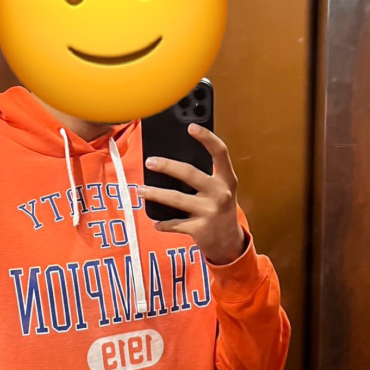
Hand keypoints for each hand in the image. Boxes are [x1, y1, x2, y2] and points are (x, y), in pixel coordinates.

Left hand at [137, 124, 245, 264]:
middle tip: (149, 162)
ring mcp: (210, 212)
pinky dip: (163, 223)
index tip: (191, 127)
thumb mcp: (220, 191)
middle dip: (167, 166)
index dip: (207, 138)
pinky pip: (175, 224)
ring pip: (176, 199)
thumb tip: (172, 164)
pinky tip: (156, 222)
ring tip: (141, 190)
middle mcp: (220, 194)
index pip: (220, 153)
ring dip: (155, 194)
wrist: (229, 243)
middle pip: (190, 174)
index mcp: (226, 180)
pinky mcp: (200, 229)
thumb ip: (205, 177)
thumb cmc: (220, 210)